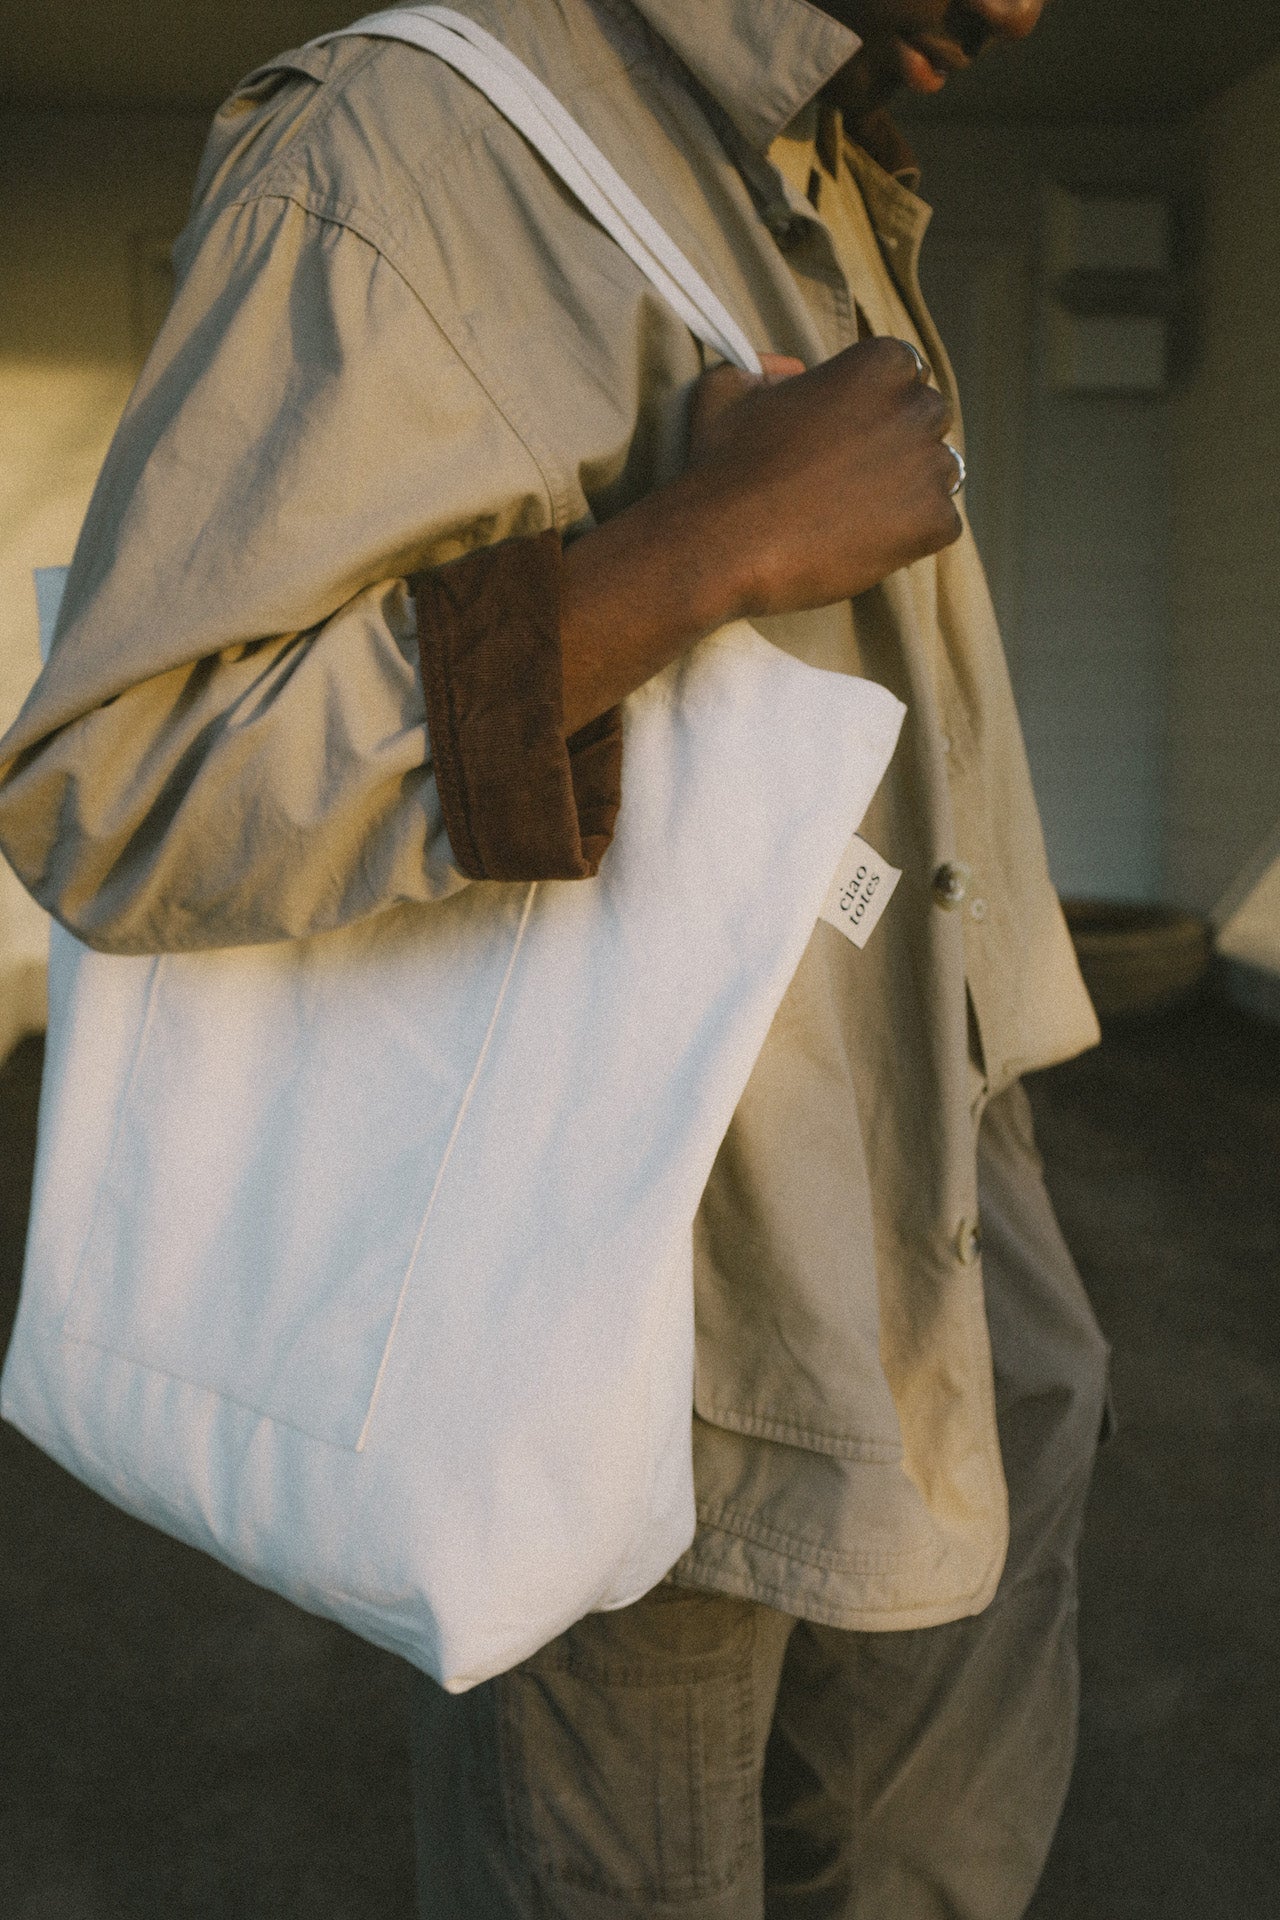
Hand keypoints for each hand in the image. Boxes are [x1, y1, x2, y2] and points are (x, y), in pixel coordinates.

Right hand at [682, 339, 961, 617]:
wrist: (723, 541)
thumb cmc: (722, 464)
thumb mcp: (728, 387)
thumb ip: (765, 366)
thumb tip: (792, 370)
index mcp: (879, 363)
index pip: (905, 374)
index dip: (877, 406)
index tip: (850, 434)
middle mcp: (916, 406)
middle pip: (929, 421)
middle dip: (900, 444)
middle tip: (854, 478)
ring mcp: (931, 467)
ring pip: (940, 472)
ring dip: (911, 489)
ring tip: (859, 514)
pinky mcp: (935, 523)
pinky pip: (941, 524)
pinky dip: (912, 537)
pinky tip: (866, 542)